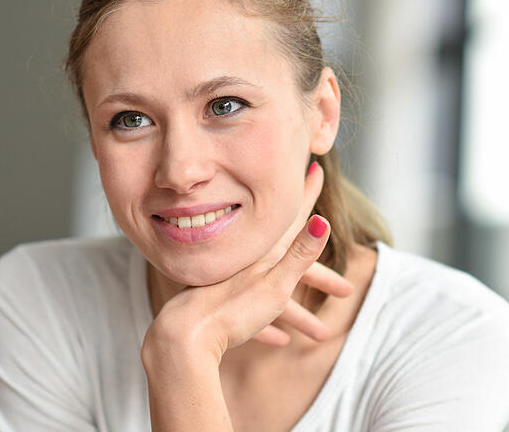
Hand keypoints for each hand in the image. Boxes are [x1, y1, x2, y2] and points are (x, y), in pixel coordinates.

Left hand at [143, 162, 353, 361]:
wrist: (185, 336)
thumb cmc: (231, 309)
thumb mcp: (274, 281)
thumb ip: (298, 254)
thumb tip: (324, 221)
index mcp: (261, 252)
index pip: (290, 217)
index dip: (305, 193)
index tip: (314, 168)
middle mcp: (247, 263)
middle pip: (286, 252)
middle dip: (309, 251)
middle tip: (322, 227)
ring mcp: (233, 284)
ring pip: (275, 292)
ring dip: (300, 313)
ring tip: (318, 328)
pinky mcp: (222, 310)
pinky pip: (252, 317)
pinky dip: (267, 326)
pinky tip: (279, 341)